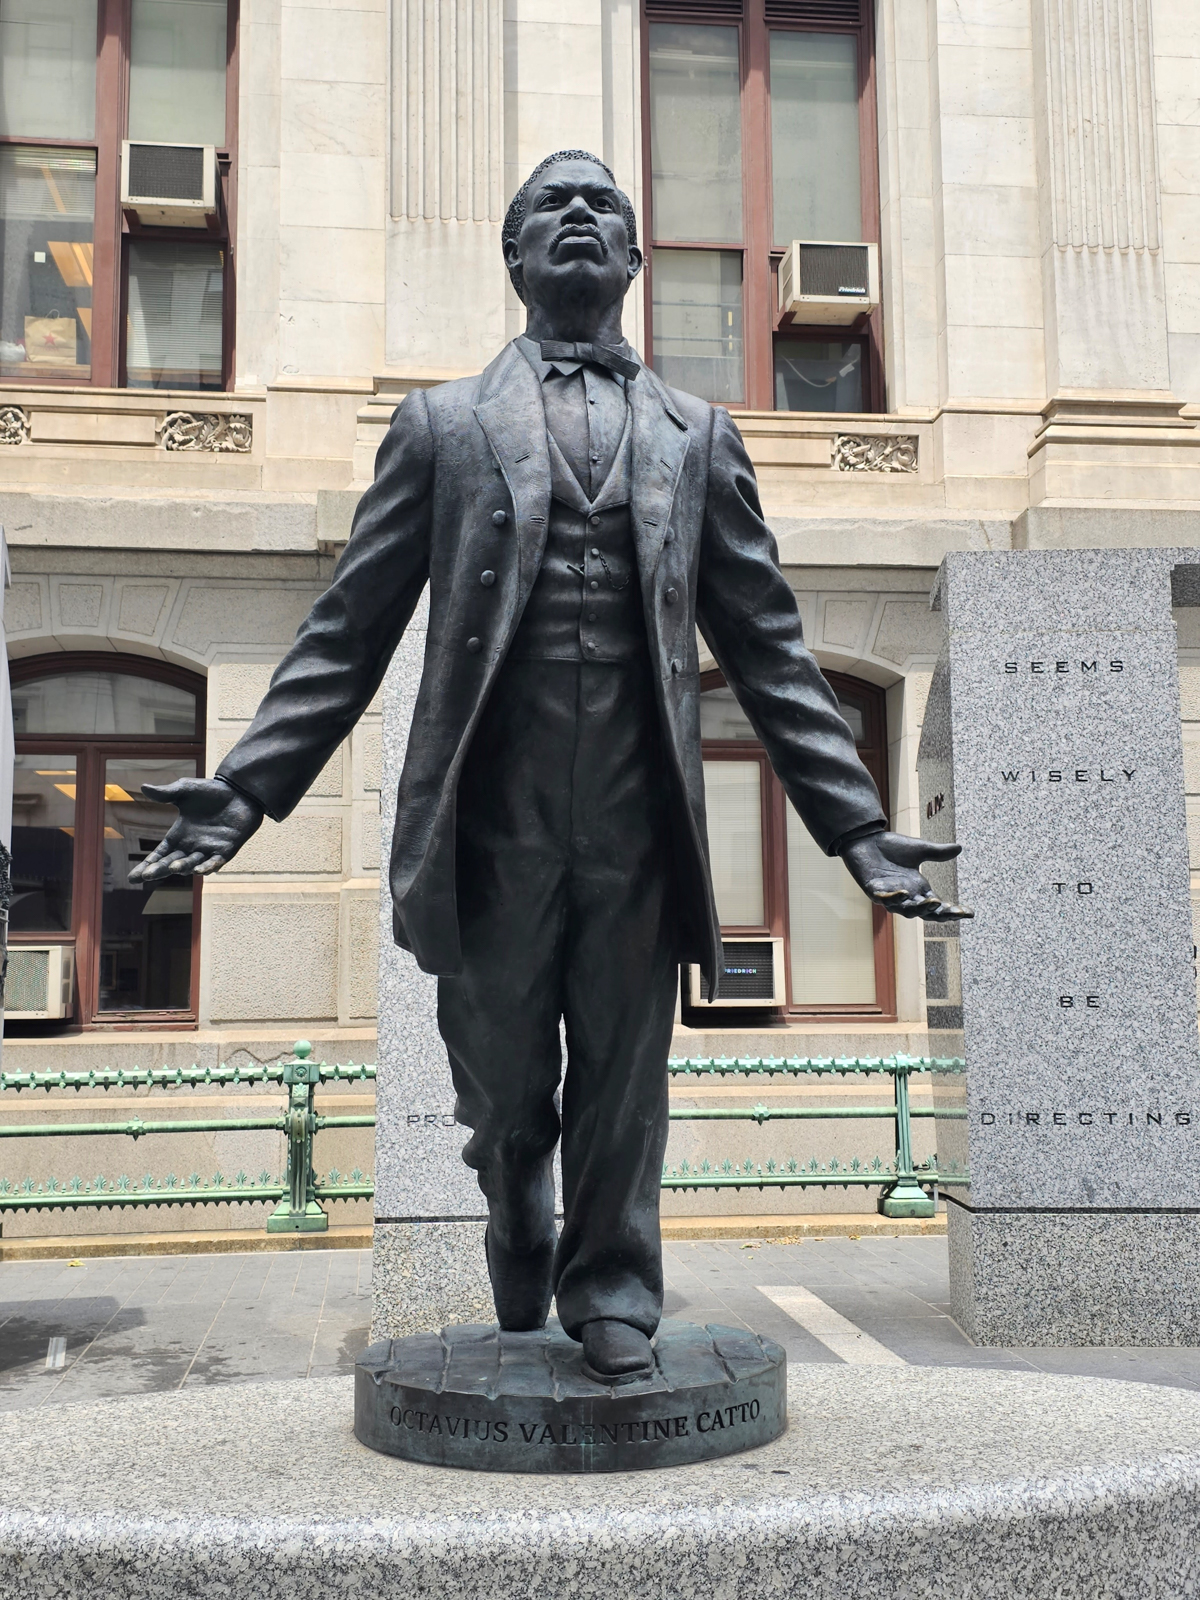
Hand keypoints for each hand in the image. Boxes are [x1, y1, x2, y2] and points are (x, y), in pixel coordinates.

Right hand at [128, 779, 263, 881]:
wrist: (239, 791)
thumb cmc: (211, 792)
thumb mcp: (185, 790)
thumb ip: (166, 793)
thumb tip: (143, 786)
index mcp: (179, 836)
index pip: (160, 854)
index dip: (148, 865)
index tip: (134, 877)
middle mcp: (192, 846)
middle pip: (172, 862)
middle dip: (159, 869)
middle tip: (147, 875)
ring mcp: (209, 850)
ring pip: (192, 864)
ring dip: (182, 867)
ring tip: (172, 868)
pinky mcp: (226, 850)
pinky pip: (215, 862)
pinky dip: (208, 867)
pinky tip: (199, 871)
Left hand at [840, 831, 971, 920]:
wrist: (865, 840)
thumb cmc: (891, 848)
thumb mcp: (919, 849)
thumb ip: (937, 852)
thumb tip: (959, 847)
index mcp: (918, 889)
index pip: (938, 906)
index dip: (953, 912)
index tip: (969, 913)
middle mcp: (906, 895)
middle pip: (924, 912)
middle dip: (939, 913)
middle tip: (953, 911)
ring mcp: (889, 895)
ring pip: (905, 909)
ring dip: (919, 907)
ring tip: (933, 901)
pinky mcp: (872, 889)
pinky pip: (882, 898)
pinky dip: (893, 898)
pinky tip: (903, 892)